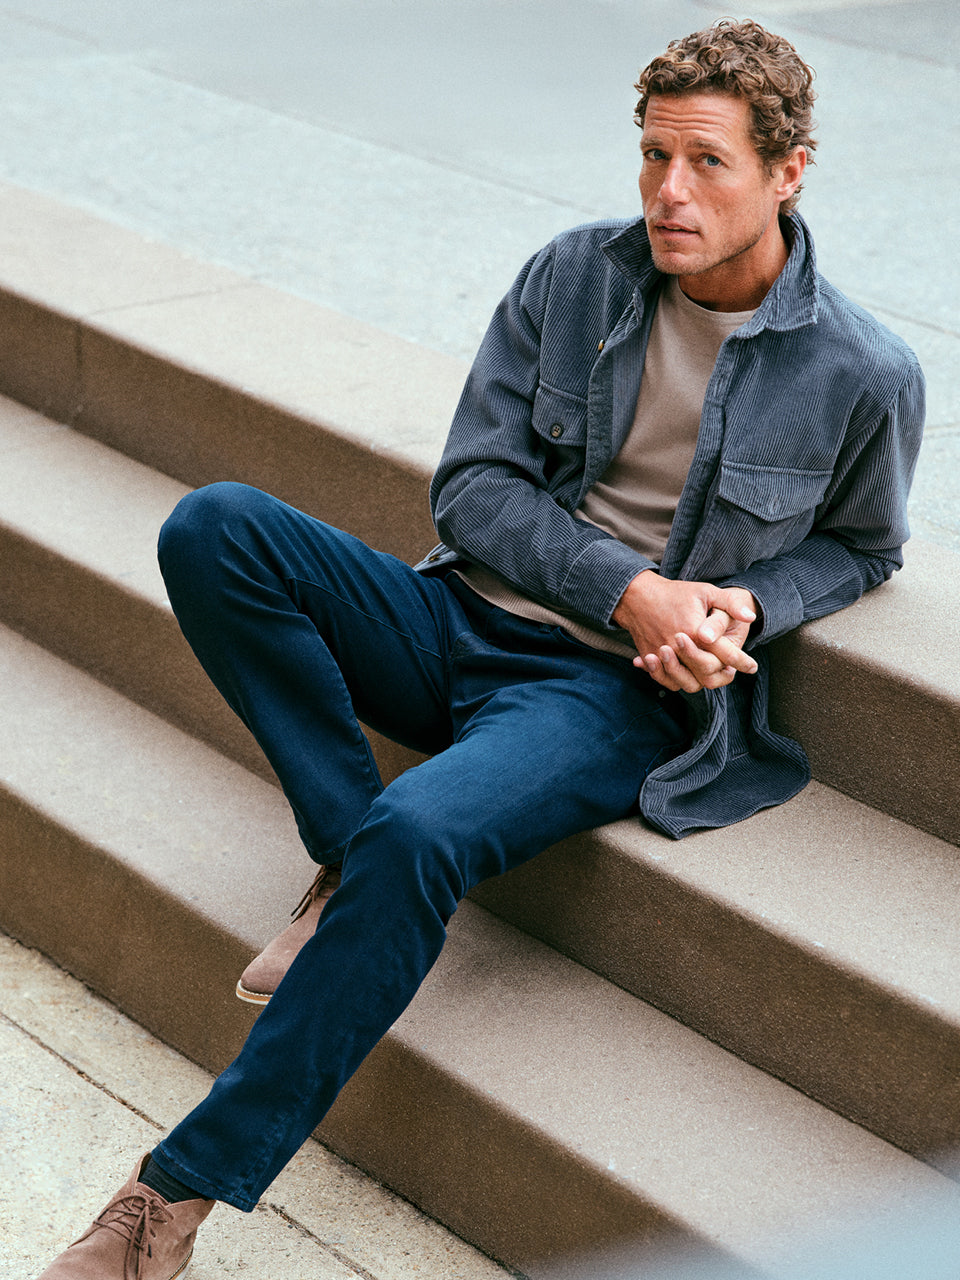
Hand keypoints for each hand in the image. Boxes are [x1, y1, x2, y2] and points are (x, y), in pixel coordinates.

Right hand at [611, 571, 758, 692]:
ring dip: (700, 680)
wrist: (637, 595)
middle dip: (721, 673)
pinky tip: (687, 674)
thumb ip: (730, 604)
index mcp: (696, 631)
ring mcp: (662, 654)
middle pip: (706, 673)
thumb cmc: (675, 593)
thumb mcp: (706, 591)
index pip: (725, 654)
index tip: (752, 667)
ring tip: (710, 673)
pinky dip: (678, 681)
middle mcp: (678, 647)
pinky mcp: (650, 657)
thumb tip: (751, 617)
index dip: (741, 661)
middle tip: (729, 670)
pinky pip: (666, 681)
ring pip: (687, 683)